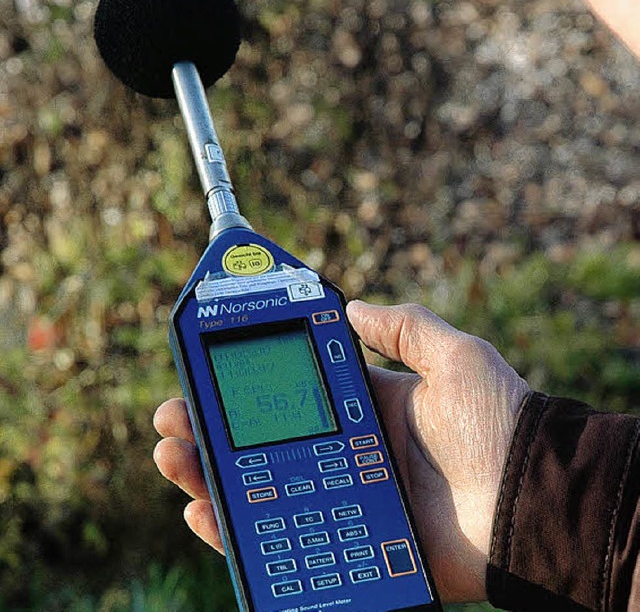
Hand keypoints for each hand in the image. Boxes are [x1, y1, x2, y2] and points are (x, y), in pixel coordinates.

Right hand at [153, 300, 529, 601]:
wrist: (531, 503)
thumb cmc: (499, 425)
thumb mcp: (456, 357)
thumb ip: (405, 326)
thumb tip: (352, 305)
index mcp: (365, 408)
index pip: (289, 392)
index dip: (246, 384)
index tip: (207, 371)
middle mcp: (345, 451)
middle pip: (261, 440)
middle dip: (211, 428)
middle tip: (171, 417)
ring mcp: (341, 496)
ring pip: (259, 486)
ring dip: (209, 472)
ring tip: (172, 454)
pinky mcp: (346, 539)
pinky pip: (280, 538)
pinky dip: (237, 530)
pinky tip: (201, 510)